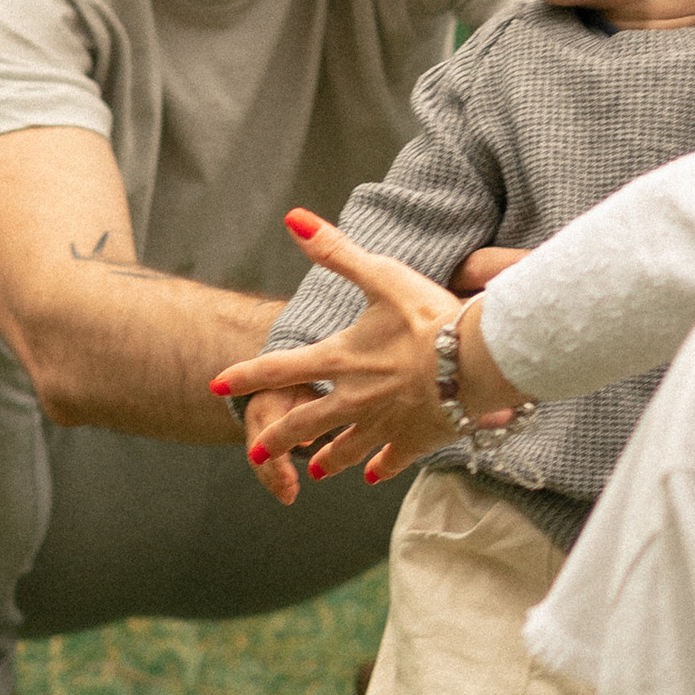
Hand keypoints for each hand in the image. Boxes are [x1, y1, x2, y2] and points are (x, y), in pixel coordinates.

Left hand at [215, 212, 529, 490]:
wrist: (477, 359)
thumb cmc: (430, 315)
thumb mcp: (382, 275)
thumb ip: (336, 251)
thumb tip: (293, 219)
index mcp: (342, 359)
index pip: (280, 369)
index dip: (246, 375)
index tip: (217, 385)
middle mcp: (355, 398)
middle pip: (306, 424)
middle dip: (279, 440)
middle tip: (258, 453)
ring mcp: (384, 424)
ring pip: (346, 449)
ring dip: (329, 461)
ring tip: (316, 474)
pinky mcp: (416, 439)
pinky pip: (392, 459)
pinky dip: (382, 467)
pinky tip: (375, 475)